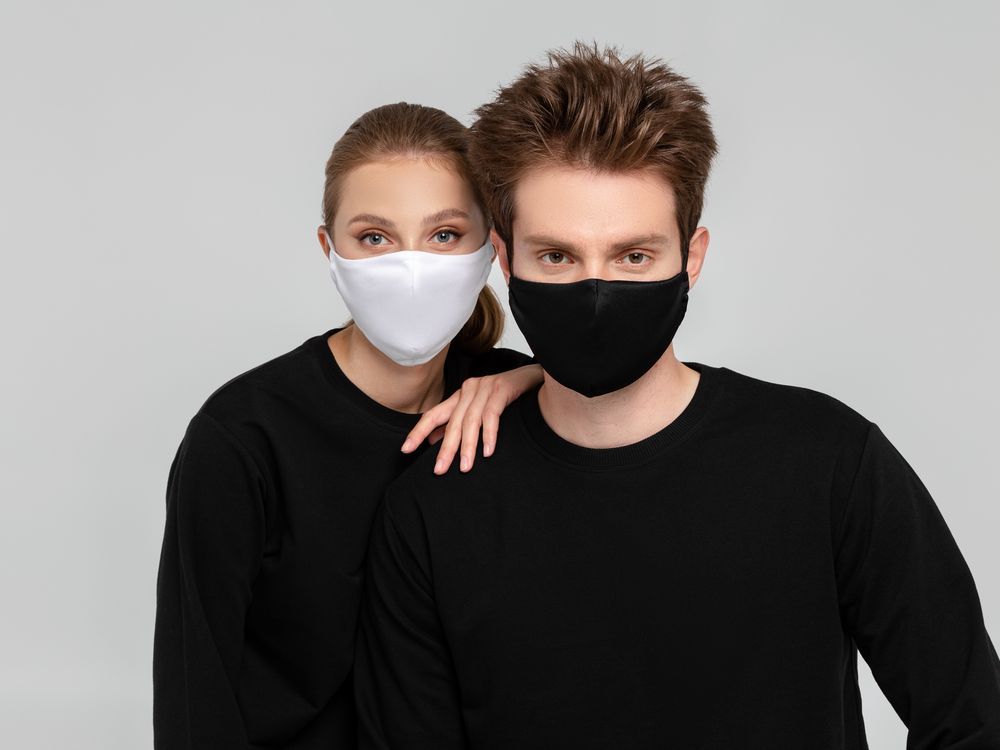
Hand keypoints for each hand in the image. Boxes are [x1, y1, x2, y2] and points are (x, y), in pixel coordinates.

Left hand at [401, 365, 543, 474]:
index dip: (418, 432)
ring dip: (467, 446)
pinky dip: (489, 435)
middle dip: (445, 448)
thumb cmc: (509, 396)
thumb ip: (460, 423)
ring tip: (464, 467)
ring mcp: (485, 388)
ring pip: (470, 421)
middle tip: (438, 470)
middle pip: (452, 423)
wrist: (536, 377)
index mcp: (460, 396)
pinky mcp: (501, 389)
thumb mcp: (481, 409)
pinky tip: (487, 451)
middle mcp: (469, 390)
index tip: (405, 449)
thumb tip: (435, 441)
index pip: (434, 414)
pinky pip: (491, 415)